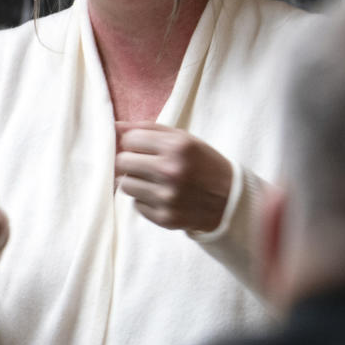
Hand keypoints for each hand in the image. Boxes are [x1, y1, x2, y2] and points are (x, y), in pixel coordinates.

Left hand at [115, 121, 232, 232]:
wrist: (230, 200)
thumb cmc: (203, 164)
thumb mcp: (183, 139)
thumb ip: (148, 129)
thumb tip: (115, 127)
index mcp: (177, 147)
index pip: (130, 139)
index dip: (133, 142)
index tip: (142, 147)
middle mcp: (171, 172)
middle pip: (122, 162)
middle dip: (129, 161)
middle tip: (143, 164)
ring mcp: (167, 197)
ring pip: (125, 185)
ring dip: (135, 181)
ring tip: (153, 180)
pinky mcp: (165, 218)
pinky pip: (136, 205)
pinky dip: (144, 200)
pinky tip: (162, 196)